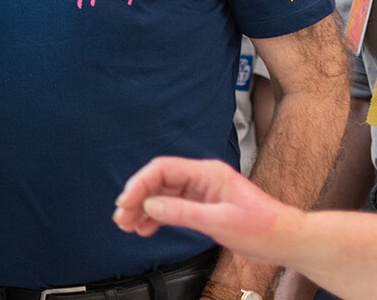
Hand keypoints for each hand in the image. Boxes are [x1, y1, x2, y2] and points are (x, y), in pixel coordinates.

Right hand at [113, 156, 299, 265]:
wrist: (289, 241)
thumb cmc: (265, 228)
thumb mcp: (220, 222)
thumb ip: (182, 212)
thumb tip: (150, 206)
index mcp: (207, 173)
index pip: (162, 170)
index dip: (140, 184)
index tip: (126, 202)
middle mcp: (202, 179)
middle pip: (158, 182)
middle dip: (137, 198)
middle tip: (122, 217)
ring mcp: (202, 193)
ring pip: (162, 196)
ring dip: (144, 209)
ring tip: (129, 225)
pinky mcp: (204, 207)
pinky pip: (172, 208)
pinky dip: (157, 217)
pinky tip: (146, 228)